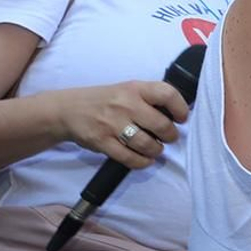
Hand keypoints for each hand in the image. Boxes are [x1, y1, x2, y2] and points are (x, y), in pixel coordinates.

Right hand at [50, 80, 189, 170]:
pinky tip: (145, 159)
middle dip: (171, 135)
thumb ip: (148, 98)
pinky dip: (142, 162)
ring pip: (146, 143)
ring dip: (156, 150)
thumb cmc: (104, 100)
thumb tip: (175, 114)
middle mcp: (125, 104)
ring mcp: (113, 124)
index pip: (167, 94)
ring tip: (156, 149)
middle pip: (161, 124)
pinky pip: (129, 157)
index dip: (180, 108)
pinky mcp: (103, 142)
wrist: (68, 110)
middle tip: (169, 137)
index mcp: (135, 88)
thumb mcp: (126, 89)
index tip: (182, 118)